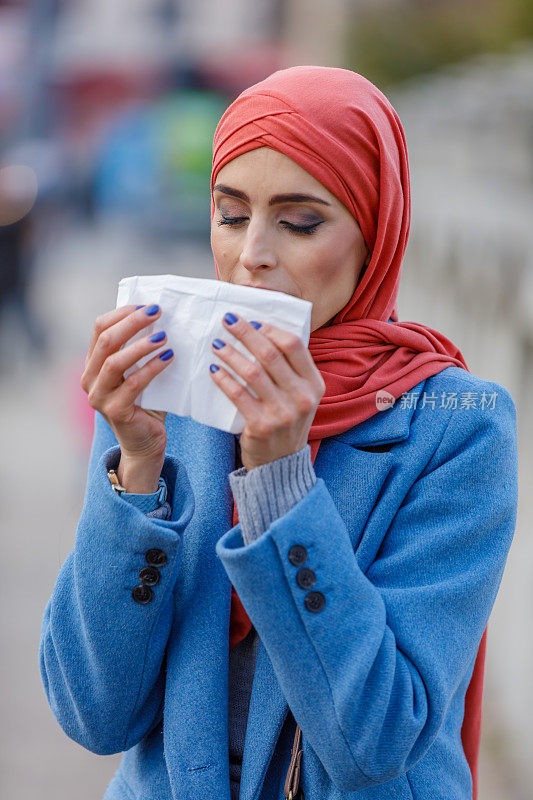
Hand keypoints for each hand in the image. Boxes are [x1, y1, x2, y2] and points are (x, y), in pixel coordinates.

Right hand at [81, 303, 173, 463]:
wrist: (145, 442)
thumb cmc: (146, 402)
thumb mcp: (140, 371)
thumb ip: (142, 349)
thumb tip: (163, 318)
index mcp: (93, 363)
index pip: (100, 328)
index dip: (123, 313)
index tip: (148, 304)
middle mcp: (90, 378)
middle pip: (106, 341)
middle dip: (132, 322)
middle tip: (157, 311)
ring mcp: (99, 396)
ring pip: (115, 362)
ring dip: (141, 345)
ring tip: (164, 336)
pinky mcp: (116, 411)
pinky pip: (133, 384)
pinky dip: (152, 368)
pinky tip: (168, 357)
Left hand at [209, 312, 324, 470]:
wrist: (280, 463)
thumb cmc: (286, 422)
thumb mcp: (300, 396)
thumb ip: (289, 370)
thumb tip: (261, 333)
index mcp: (314, 384)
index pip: (294, 345)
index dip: (270, 329)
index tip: (252, 321)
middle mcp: (303, 397)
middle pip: (270, 354)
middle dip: (246, 333)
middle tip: (227, 320)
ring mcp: (283, 412)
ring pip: (252, 372)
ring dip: (231, 353)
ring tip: (216, 344)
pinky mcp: (262, 426)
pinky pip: (238, 395)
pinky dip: (224, 379)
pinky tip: (214, 369)